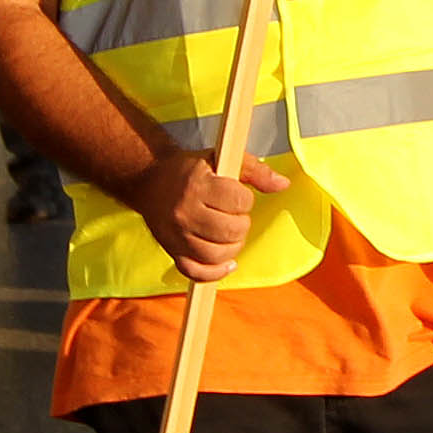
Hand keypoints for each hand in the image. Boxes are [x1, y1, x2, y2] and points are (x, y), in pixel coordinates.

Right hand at [130, 145, 293, 285]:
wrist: (149, 180)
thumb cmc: (190, 170)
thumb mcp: (222, 159)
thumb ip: (255, 171)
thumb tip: (283, 185)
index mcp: (198, 186)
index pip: (239, 201)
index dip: (246, 200)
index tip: (238, 197)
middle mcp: (185, 213)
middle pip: (230, 231)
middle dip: (241, 224)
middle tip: (234, 216)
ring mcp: (176, 236)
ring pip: (216, 255)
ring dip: (233, 247)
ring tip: (230, 234)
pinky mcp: (171, 251)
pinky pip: (196, 272)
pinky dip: (215, 273)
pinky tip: (227, 263)